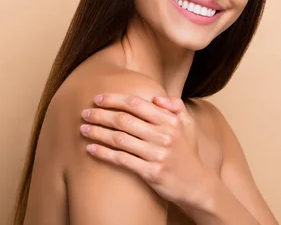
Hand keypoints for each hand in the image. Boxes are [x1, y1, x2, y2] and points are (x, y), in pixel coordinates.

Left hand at [79, 93, 212, 207]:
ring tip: (83, 129)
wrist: (197, 185)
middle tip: (85, 113)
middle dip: (101, 115)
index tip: (99, 98)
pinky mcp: (151, 173)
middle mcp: (164, 135)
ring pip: (120, 139)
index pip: (137, 104)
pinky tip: (91, 149)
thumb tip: (156, 97)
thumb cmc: (188, 152)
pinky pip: (122, 159)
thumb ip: (175, 106)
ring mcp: (157, 154)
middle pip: (124, 120)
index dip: (115, 99)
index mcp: (170, 121)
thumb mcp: (188, 125)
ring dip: (98, 132)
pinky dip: (103, 153)